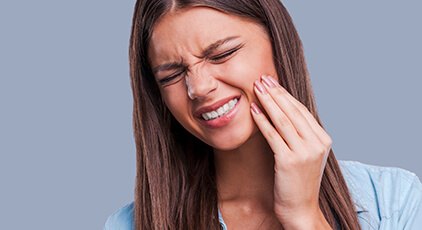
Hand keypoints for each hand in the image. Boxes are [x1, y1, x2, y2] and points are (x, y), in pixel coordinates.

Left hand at [250, 75, 332, 228]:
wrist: (301, 209)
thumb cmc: (299, 181)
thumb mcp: (306, 154)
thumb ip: (301, 134)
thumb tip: (284, 112)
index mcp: (323, 139)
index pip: (301, 110)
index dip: (285, 94)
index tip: (272, 82)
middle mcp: (317, 143)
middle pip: (292, 111)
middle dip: (275, 93)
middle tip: (261, 79)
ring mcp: (304, 152)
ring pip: (282, 120)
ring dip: (267, 101)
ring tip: (256, 88)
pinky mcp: (289, 161)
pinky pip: (273, 135)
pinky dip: (262, 120)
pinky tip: (253, 110)